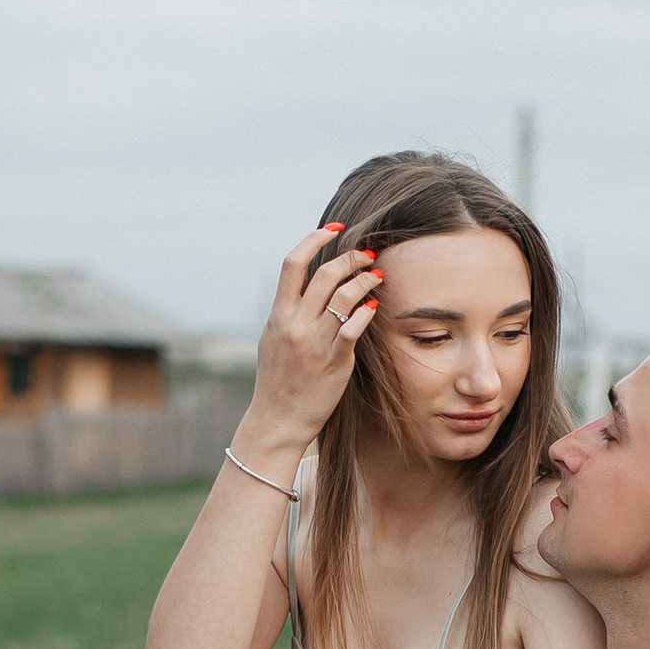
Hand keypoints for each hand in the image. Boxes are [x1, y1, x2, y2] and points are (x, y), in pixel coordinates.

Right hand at [238, 226, 380, 461]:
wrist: (278, 419)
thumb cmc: (277, 379)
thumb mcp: (272, 338)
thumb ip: (287, 311)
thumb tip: (302, 284)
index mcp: (278, 314)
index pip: (293, 263)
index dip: (315, 239)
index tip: (334, 229)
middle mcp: (295, 324)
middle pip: (325, 274)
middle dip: (351, 258)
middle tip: (367, 255)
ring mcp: (315, 343)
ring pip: (344, 297)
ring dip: (365, 280)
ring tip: (377, 276)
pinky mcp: (335, 362)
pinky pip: (354, 328)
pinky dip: (366, 312)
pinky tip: (373, 306)